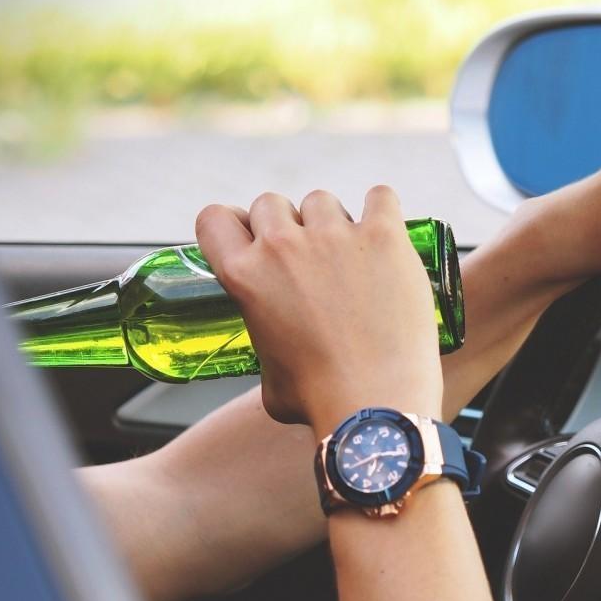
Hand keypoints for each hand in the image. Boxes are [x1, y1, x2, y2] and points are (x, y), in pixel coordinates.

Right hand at [195, 186, 442, 435]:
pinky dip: (382, 210)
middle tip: (310, 260)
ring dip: (333, 222)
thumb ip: (267, 342)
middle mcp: (282, 246)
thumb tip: (280, 349)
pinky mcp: (383, 236)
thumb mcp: (267, 375)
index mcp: (245, 276)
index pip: (215, 218)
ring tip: (353, 258)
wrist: (376, 403)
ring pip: (322, 200)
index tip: (253, 239)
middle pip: (271, 203)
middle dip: (287, 226)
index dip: (235, 225)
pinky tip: (386, 235)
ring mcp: (334, 236)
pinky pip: (380, 197)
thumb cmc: (320, 400)